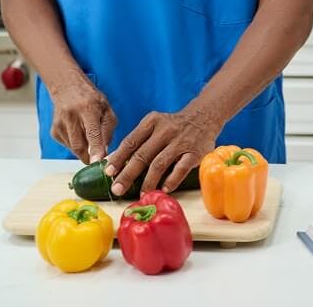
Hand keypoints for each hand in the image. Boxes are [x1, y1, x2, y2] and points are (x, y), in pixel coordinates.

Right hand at [47, 78, 116, 163]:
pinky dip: (76, 144)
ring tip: (87, 132)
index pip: (92, 133)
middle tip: (98, 155)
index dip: (95, 148)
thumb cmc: (90, 99)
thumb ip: (108, 130)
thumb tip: (105, 152)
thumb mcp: (106, 109)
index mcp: (88, 108)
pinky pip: (68, 146)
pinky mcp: (54, 132)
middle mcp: (71, 116)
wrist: (67, 87)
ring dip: (84, 148)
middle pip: (80, 146)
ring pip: (74, 149)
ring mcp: (59, 124)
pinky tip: (78, 131)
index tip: (97, 161)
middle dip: (90, 156)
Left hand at [104, 107, 221, 195]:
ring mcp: (180, 142)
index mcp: (151, 122)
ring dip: (148, 182)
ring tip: (140, 195)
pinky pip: (181, 169)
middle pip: (142, 155)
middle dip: (127, 174)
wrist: (204, 117)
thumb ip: (138, 140)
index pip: (131, 141)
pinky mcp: (194, 153)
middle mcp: (165, 130)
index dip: (118, 158)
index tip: (108, 172)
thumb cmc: (173, 126)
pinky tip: (164, 189)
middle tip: (117, 189)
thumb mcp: (154, 125)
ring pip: (159, 164)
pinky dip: (171, 181)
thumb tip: (115, 161)